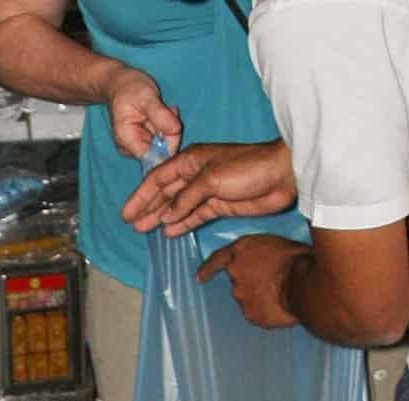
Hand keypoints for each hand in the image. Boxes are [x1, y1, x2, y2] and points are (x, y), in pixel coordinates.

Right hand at [100, 66, 179, 159]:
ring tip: (165, 109)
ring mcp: (138, 147)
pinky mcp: (145, 143)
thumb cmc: (129, 88)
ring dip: (169, 128)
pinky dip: (167, 128)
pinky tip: (163, 114)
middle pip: (160, 153)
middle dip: (170, 133)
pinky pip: (163, 141)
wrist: (120, 85)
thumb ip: (160, 114)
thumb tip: (176, 130)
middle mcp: (131, 149)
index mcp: (126, 140)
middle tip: (169, 110)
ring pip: (164, 147)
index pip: (153, 157)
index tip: (172, 123)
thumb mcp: (146, 96)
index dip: (168, 145)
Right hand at [121, 141, 297, 234]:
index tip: (126, 212)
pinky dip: (181, 224)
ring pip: (177, 207)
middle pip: (165, 193)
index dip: (141, 195)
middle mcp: (195, 175)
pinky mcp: (220, 205)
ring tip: (144, 229)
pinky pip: (194, 216)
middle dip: (148, 208)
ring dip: (161, 218)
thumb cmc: (246, 168)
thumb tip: (166, 216)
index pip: (158, 178)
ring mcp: (207, 192)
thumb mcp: (210, 179)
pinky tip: (169, 232)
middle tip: (131, 224)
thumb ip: (186, 198)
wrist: (281, 175)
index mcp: (190, 161)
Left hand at [196, 235, 312, 327]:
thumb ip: (264, 254)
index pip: (218, 259)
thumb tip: (266, 261)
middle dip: (252, 282)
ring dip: (260, 296)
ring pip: (248, 298)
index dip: (209, 269)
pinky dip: (266, 311)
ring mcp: (241, 295)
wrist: (306, 285)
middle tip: (273, 281)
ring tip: (282, 294)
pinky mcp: (251, 314)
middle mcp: (236, 272)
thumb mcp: (279, 244)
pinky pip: (257, 313)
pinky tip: (281, 306)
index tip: (200, 278)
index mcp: (242, 250)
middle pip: (239, 280)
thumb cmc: (300, 260)